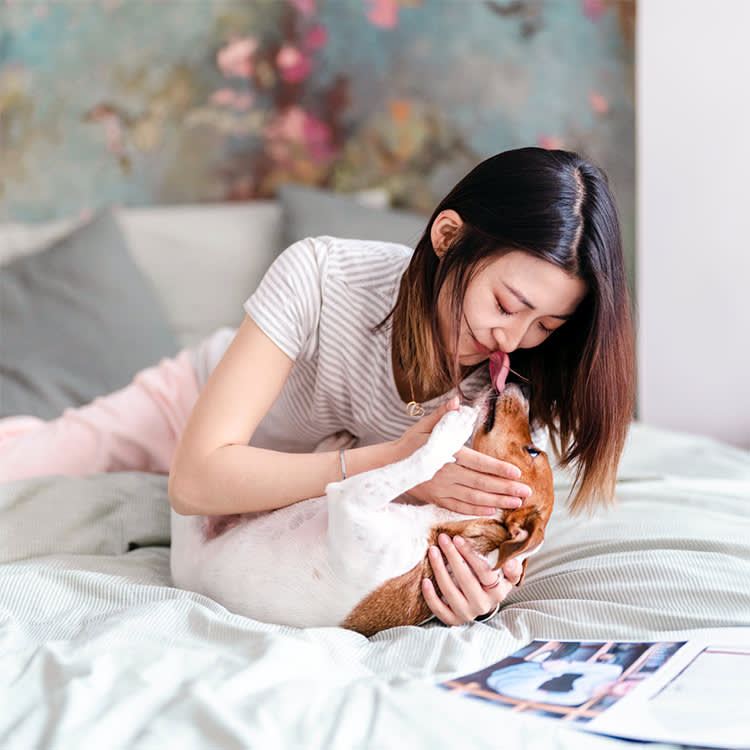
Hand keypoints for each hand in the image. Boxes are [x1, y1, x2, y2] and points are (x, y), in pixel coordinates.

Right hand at [399, 399, 530, 514]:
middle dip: (505, 487)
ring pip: (473, 497)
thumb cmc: (410, 443)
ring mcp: (441, 488)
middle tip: (527, 491)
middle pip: (480, 482)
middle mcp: (445, 473)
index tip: (516, 472)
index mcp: (445, 453)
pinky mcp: (437, 499)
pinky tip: (493, 510)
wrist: (388, 465)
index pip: (477, 462)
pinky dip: (476, 510)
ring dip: (496, 500)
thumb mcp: (424, 426)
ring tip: (516, 502)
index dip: (497, 468)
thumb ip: (444, 414)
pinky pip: (460, 507)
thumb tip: (457, 401)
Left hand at [422, 533, 521, 624]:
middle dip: (452, 556)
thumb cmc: (494, 582)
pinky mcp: (453, 620)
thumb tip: (511, 561)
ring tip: (432, 551)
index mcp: (498, 592)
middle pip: (465, 579)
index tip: (457, 538)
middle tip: (442, 539)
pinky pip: (439, 610)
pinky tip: (425, 580)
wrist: (484, 604)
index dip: (469, 554)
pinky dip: (431, 596)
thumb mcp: (507, 576)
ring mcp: (467, 614)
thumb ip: (512, 568)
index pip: (484, 571)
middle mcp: (483, 605)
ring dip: (439, 570)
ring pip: (450, 592)